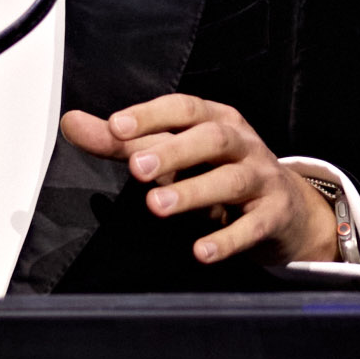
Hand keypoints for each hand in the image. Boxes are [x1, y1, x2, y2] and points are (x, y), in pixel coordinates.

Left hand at [59, 93, 339, 264]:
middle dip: (173, 151)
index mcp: (216, 118)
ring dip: (194, 191)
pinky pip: (253, 226)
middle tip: (137, 167)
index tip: (116, 127)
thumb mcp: (176, 152)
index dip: (150, 115)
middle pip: (211, 138)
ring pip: (231, 179)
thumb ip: (124, 142)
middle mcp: (242, 142)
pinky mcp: (274, 215)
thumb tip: (71, 123)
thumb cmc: (220, 170)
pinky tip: (201, 250)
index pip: (183, 108)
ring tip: (157, 207)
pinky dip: (227, 238)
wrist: (288, 209)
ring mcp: (262, 178)